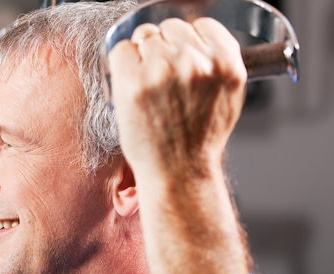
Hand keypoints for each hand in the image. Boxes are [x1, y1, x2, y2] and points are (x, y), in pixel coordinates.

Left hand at [107, 17, 246, 178]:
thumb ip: (217, 65)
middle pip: (170, 28)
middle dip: (163, 48)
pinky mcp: (134, 81)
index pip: (201, 25)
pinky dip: (121, 64)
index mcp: (225, 62)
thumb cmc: (198, 142)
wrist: (179, 172)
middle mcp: (195, 61)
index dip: (188, 41)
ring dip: (141, 57)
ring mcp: (163, 70)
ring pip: (144, 36)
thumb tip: (198, 40)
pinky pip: (120, 50)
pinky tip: (132, 87)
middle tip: (161, 79)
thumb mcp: (228, 98)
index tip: (180, 56)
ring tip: (148, 88)